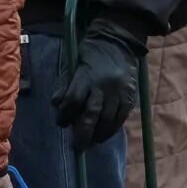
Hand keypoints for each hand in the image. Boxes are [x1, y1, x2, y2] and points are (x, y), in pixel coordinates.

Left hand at [53, 27, 142, 147]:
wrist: (118, 41)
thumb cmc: (90, 52)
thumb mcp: (73, 62)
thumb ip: (65, 83)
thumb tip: (56, 104)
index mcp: (87, 75)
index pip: (73, 101)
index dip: (65, 115)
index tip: (61, 122)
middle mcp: (104, 85)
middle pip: (91, 115)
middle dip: (82, 133)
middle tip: (77, 147)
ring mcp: (119, 91)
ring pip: (108, 120)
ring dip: (98, 134)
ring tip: (91, 141)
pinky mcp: (130, 96)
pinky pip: (121, 118)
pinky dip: (112, 128)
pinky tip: (104, 134)